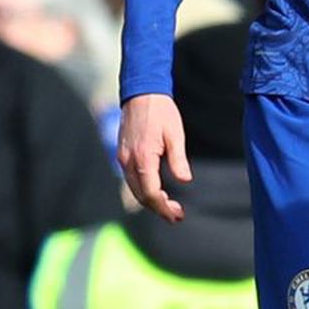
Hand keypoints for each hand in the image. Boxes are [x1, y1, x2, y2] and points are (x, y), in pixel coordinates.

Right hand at [117, 93, 190, 222]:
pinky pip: (131, 179)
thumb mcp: (175, 134)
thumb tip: (185, 180)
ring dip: (150, 201)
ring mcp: (123, 158)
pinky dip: (143, 190)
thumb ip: (178, 159)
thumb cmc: (161, 112)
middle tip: (176, 215)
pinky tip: (157, 191)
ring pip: (134, 189)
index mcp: (143, 158)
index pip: (151, 193)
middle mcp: (128, 161)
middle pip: (140, 196)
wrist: (142, 92)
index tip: (177, 214)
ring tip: (169, 207)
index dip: (163, 207)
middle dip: (158, 208)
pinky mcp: (123, 154)